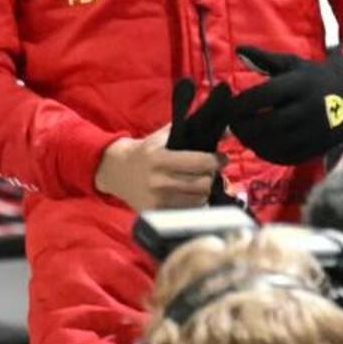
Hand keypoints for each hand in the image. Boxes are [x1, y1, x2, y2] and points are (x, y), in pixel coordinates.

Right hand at [97, 129, 221, 212]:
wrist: (115, 171)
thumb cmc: (143, 152)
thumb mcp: (161, 137)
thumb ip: (189, 131)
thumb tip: (227, 130)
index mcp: (159, 159)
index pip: (200, 162)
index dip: (216, 160)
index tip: (221, 158)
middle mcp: (158, 181)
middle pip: (203, 183)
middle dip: (211, 176)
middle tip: (210, 171)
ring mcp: (158, 200)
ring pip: (199, 199)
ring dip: (204, 191)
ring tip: (200, 183)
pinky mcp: (157, 213)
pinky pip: (189, 212)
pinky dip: (195, 204)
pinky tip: (191, 196)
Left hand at [204, 42, 342, 164]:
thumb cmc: (314, 78)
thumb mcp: (293, 64)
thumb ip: (265, 59)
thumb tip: (239, 49)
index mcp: (300, 85)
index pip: (264, 96)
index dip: (240, 104)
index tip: (228, 107)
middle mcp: (310, 108)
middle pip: (268, 124)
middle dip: (244, 127)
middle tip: (232, 125)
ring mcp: (316, 131)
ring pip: (277, 144)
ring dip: (253, 143)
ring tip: (244, 136)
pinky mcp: (320, 147)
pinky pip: (289, 157)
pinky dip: (270, 155)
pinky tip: (260, 146)